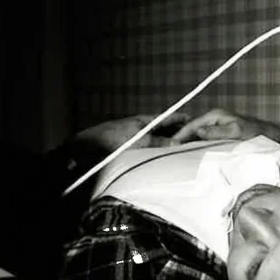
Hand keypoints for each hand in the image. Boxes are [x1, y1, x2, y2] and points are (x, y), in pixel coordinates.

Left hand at [75, 113, 189, 152]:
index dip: (178, 118)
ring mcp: (135, 140)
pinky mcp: (129, 151)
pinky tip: (160, 160)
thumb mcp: (140, 140)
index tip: (191, 119)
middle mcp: (141, 129)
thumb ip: (158, 142)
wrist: (88, 148)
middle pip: (162, 131)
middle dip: (176, 134)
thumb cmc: (113, 139)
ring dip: (166, 146)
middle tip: (191, 139)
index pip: (166, 118)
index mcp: (144, 121)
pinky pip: (148, 151)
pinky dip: (156, 154)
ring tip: (180, 151)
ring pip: (156, 142)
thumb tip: (176, 144)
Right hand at [170, 108, 279, 144]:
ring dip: (188, 143)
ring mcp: (217, 126)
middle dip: (181, 139)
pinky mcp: (220, 134)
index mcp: (214, 115)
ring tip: (176, 154)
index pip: (191, 125)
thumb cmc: (254, 134)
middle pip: (191, 129)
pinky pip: (204, 139)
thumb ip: (216, 132)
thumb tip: (197, 131)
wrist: (270, 137)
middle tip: (169, 152)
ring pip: (197, 135)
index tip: (170, 146)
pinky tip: (191, 154)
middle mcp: (214, 118)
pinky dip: (196, 145)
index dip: (180, 135)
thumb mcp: (235, 132)